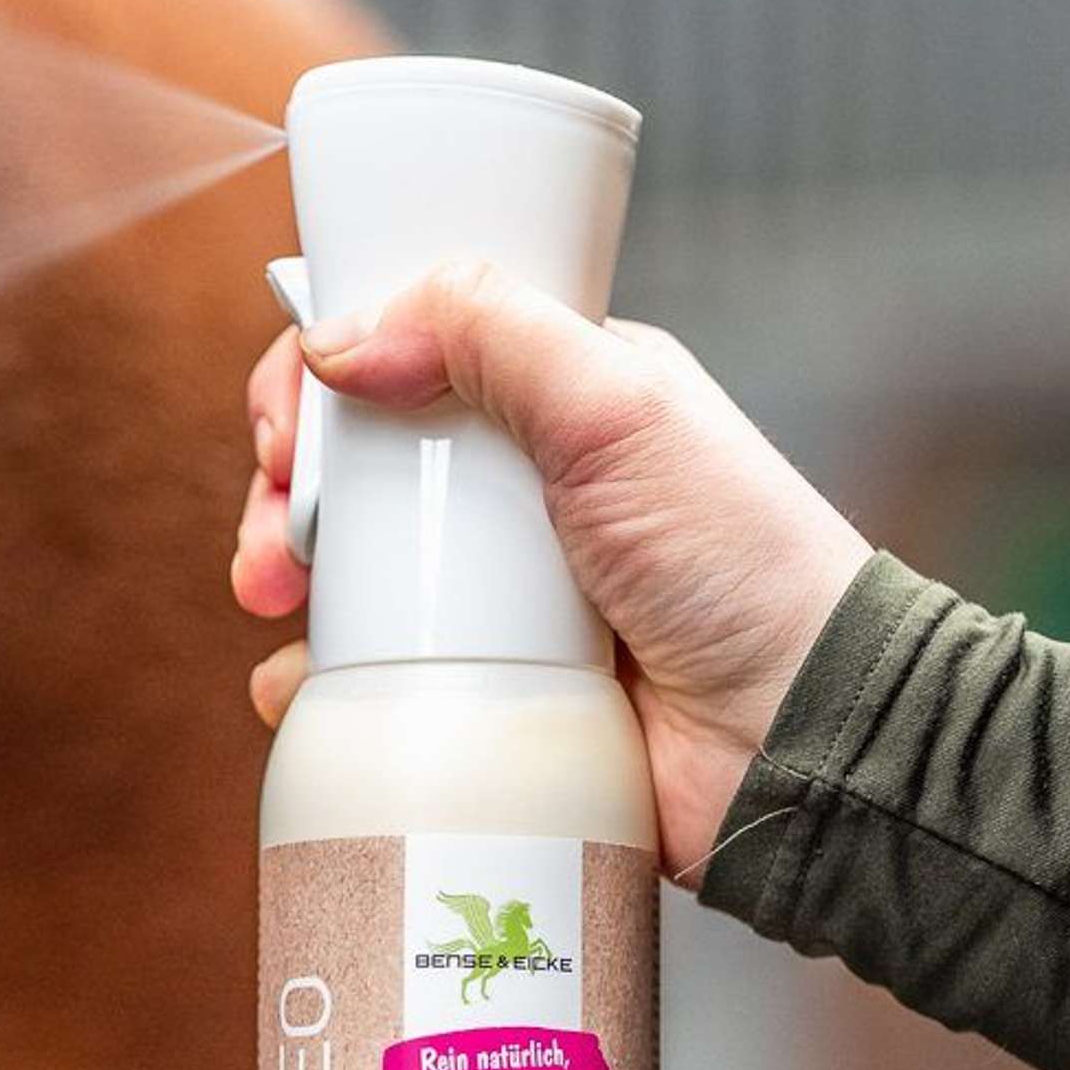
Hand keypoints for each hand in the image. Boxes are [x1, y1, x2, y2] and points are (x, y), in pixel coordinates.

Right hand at [229, 262, 870, 881]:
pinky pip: (370, 675)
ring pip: (350, 565)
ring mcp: (497, 590)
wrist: (795, 738)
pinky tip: (301, 683)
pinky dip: (318, 678)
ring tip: (274, 600)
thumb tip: (347, 335)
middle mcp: (521, 486)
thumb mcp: (620, 405)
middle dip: (290, 483)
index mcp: (558, 397)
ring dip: (283, 571)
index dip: (330, 372)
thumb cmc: (743, 563)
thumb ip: (489, 332)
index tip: (293, 420)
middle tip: (279, 524)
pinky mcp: (486, 686)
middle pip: (358, 459)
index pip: (409, 348)